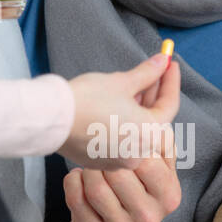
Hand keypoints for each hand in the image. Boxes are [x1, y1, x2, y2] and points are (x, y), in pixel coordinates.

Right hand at [58, 55, 180, 169]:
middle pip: (154, 120)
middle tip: (153, 73)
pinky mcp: (101, 161)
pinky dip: (122, 125)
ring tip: (132, 89)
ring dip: (138, 111)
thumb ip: (147, 73)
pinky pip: (120, 142)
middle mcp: (139, 152)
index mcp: (149, 133)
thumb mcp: (121, 81)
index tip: (170, 63)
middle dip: (153, 95)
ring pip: (136, 132)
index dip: (170, 81)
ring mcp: (120, 160)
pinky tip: (114, 109)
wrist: (52, 119)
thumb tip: (163, 61)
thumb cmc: (88, 99)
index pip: (169, 104)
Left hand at [63, 146, 180, 221]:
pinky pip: (75, 199)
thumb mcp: (155, 157)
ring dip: (88, 169)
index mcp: (169, 196)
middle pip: (117, 175)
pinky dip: (72, 181)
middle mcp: (150, 219)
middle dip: (104, 156)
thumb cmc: (138, 176)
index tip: (120, 138)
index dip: (127, 144)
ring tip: (92, 165)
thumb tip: (157, 115)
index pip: (145, 162)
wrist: (119, 214)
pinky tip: (80, 178)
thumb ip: (159, 137)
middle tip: (101, 150)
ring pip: (95, 188)